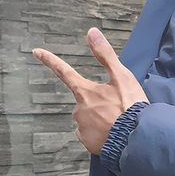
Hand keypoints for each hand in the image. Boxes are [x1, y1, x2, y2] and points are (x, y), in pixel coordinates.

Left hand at [32, 27, 149, 154]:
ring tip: (119, 123)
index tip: (37, 52)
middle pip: (85, 101)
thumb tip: (91, 33)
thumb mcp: (122, 77)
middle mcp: (79, 109)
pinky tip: (113, 134)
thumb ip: (105, 55)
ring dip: (101, 119)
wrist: (137, 138)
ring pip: (89, 119)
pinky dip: (100, 133)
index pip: (65, 72)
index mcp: (85, 92)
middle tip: (118, 109)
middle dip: (98, 103)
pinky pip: (91, 135)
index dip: (51, 61)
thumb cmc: (130, 107)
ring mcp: (82, 127)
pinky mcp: (88, 143)